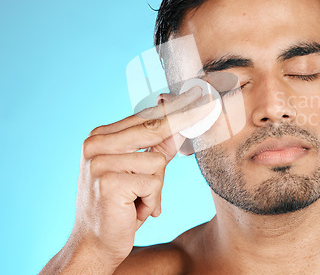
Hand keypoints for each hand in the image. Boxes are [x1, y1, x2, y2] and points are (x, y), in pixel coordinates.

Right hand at [64, 86, 212, 271]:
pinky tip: (134, 210)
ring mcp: (99, 162)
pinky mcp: (109, 182)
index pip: (143, 117)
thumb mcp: (139, 171)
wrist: (95, 243)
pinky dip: (151, 201)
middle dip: (183, 122)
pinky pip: (153, 182)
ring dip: (155, 186)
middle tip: (206, 102)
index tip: (195, 94)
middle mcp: (95, 145)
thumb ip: (157, 148)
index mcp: (100, 137)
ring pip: (157, 160)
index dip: (173, 108)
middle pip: (152, 128)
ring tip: (138, 201)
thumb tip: (183, 126)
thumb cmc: (119, 206)